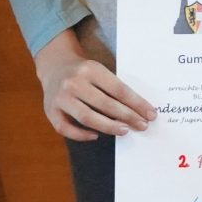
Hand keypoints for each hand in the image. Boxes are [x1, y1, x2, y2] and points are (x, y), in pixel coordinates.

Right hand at [34, 23, 154, 140]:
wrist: (55, 66)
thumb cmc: (85, 72)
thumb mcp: (99, 71)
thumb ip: (114, 88)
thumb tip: (139, 110)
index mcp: (91, 69)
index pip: (119, 90)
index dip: (137, 104)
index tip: (150, 114)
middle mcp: (74, 82)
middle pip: (105, 104)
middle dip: (128, 117)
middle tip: (142, 126)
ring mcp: (61, 98)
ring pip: (88, 117)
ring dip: (109, 127)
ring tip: (125, 131)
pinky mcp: (50, 111)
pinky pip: (66, 128)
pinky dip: (81, 135)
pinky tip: (96, 135)